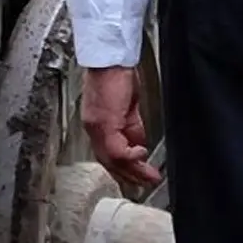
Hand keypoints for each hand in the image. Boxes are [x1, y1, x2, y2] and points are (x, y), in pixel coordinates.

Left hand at [80, 65, 162, 188]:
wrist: (110, 59)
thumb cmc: (116, 76)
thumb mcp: (127, 108)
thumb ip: (130, 128)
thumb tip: (139, 145)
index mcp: (97, 124)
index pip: (107, 154)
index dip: (123, 168)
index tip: (138, 176)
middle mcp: (93, 127)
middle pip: (108, 161)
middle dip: (129, 175)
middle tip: (146, 183)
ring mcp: (96, 126)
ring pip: (112, 159)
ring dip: (133, 170)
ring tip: (149, 176)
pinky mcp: (104, 122)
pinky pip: (116, 148)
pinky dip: (131, 156)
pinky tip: (142, 154)